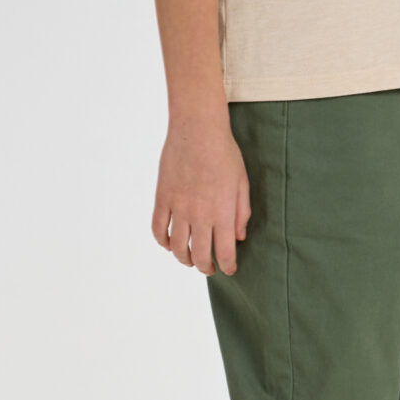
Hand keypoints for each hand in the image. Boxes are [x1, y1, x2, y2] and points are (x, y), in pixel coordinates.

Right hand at [151, 113, 249, 275]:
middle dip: (206, 267)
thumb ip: (241, 213)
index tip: (229, 270)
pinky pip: (158, 228)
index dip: (228, 266)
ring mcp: (178, 208)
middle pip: (200, 255)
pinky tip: (168, 243)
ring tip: (189, 259)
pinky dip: (162, 241)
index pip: (224, 252)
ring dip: (183, 258)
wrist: (197, 129)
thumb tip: (238, 237)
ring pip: (177, 247)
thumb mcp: (241, 183)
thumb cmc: (224, 153)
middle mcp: (199, 215)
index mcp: (222, 212)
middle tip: (209, 268)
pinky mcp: (162, 198)